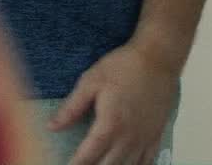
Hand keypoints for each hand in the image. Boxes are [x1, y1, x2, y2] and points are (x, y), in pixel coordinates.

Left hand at [49, 41, 178, 164]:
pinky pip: (147, 161)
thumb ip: (72, 107)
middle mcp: (128, 137)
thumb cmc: (125, 66)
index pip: (88, 156)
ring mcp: (144, 138)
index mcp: (110, 124)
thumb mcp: (91, 81)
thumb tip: (52, 126)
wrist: (159, 58)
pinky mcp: (156, 134)